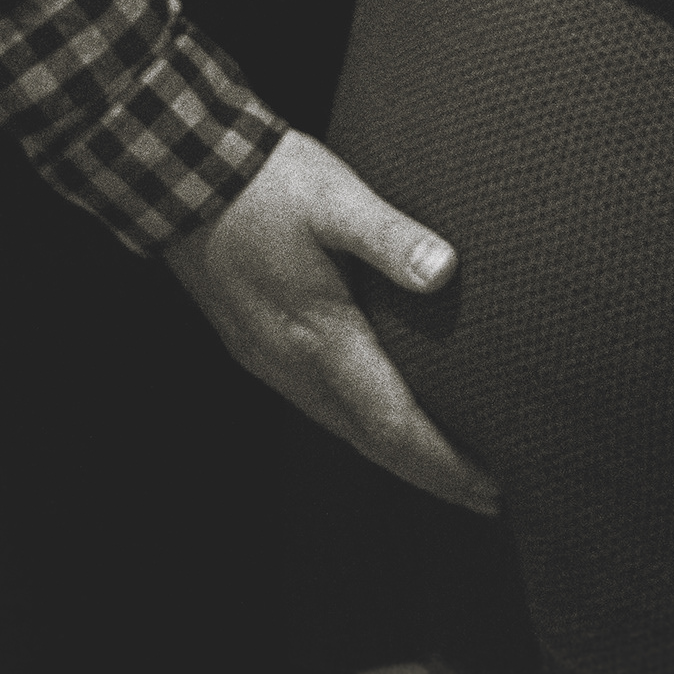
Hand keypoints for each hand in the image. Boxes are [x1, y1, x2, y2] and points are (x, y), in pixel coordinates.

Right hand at [165, 130, 499, 513]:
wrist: (180, 176)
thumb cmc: (266, 184)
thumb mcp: (336, 200)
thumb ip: (390, 237)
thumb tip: (446, 270)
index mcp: (321, 339)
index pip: (393, 427)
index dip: (444, 466)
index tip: (492, 489)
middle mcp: (293, 365)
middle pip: (371, 444)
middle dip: (430, 476)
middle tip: (487, 497)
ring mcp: (269, 360)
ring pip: (342, 429)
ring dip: (396, 453)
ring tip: (444, 464)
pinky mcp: (255, 346)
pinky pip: (319, 407)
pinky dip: (361, 426)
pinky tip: (377, 414)